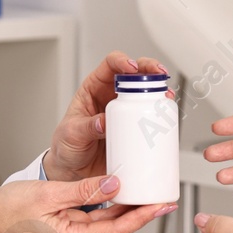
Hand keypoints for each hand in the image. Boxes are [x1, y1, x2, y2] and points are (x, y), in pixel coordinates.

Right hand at [0, 175, 176, 232]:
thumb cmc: (7, 211)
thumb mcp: (48, 194)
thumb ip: (83, 190)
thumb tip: (113, 184)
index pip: (115, 231)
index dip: (140, 218)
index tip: (159, 206)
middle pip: (117, 227)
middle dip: (142, 212)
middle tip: (164, 196)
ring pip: (109, 221)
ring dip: (129, 207)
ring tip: (150, 191)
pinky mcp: (69, 223)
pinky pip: (96, 215)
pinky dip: (111, 203)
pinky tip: (122, 190)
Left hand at [44, 51, 172, 180]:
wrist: (74, 171)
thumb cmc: (66, 146)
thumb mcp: (70, 134)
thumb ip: (85, 127)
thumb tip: (102, 122)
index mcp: (94, 88)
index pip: (109, 65)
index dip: (122, 61)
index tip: (131, 68)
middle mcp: (112, 96)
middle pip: (134, 73)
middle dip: (149, 70)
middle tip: (159, 76)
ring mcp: (125, 113)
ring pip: (146, 93)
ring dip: (160, 90)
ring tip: (166, 96)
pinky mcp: (134, 129)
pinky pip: (150, 117)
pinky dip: (160, 114)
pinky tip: (165, 117)